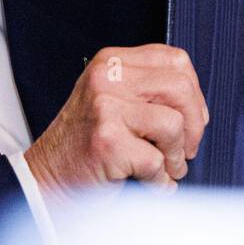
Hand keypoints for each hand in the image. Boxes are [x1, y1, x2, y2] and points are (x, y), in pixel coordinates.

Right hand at [23, 45, 208, 200]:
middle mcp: (107, 77)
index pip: (176, 61)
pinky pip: (156, 162)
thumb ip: (149, 90)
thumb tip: (197, 105)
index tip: (190, 120)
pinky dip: (159, 181)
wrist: (46, 179)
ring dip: (175, 158)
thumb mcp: (113, 100)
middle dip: (193, 127)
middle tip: (184, 150)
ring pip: (173, 126)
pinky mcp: (107, 141)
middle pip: (181, 89)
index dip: (194, 95)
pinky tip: (148, 184)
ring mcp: (105, 107)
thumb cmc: (86, 144)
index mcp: (113, 61)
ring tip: (164, 170)